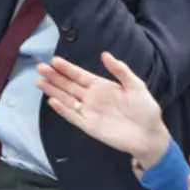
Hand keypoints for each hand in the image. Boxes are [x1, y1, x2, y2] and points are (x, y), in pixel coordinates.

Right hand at [36, 52, 170, 168]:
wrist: (149, 135)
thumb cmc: (145, 109)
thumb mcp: (136, 85)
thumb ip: (120, 70)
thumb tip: (104, 54)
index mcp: (102, 86)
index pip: (80, 75)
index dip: (67, 68)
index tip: (54, 60)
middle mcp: (92, 98)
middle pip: (69, 86)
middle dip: (54, 77)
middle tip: (40, 68)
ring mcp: (89, 112)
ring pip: (67, 99)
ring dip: (53, 91)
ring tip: (39, 82)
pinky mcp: (89, 126)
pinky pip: (73, 117)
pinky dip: (62, 110)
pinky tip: (52, 101)